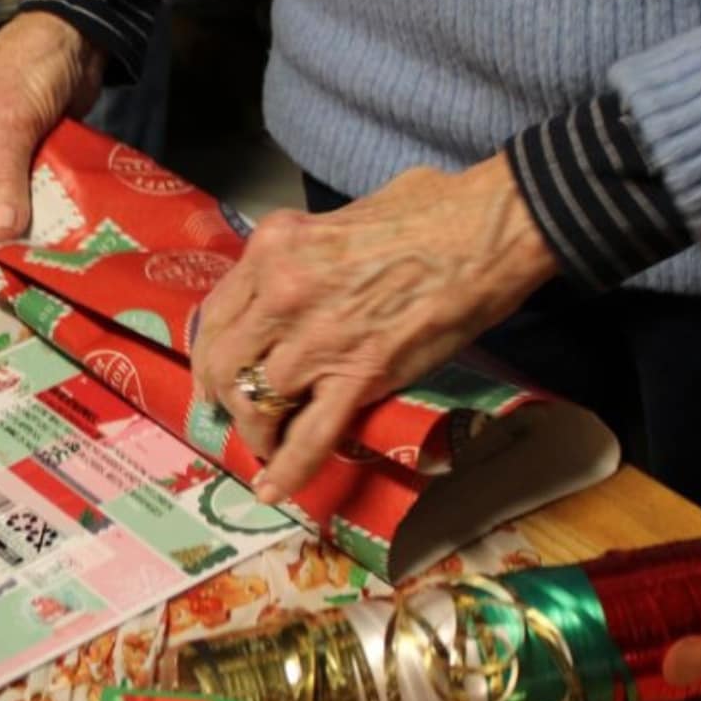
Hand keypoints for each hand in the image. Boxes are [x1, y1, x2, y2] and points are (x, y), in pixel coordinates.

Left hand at [189, 155, 561, 503]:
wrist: (488, 229)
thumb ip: (301, 254)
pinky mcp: (360, 375)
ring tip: (267, 444)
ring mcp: (316, 337)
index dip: (212, 354)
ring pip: (257, 404)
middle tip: (235, 414)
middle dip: (225, 398)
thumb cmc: (427, 211)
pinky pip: (311, 436)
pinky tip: (274, 489)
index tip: (218, 373)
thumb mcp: (335, 218)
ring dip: (258, 432)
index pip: (217, 314)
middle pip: (225, 363)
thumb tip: (294, 282)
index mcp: (274, 247)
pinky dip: (288, 469)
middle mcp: (281, 291)